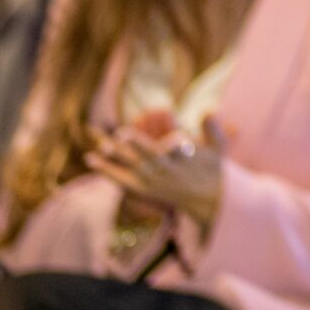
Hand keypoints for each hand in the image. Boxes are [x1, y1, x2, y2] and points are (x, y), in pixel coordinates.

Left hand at [89, 116, 228, 231]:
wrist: (206, 199)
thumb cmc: (211, 168)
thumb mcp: (218, 147)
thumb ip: (212, 128)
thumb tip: (208, 110)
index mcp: (188, 159)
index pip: (179, 146)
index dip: (172, 136)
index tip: (166, 122)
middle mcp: (170, 170)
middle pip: (152, 157)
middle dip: (138, 146)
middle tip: (122, 134)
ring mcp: (155, 181)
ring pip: (133, 168)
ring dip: (117, 158)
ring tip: (101, 147)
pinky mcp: (144, 189)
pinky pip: (121, 180)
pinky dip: (106, 170)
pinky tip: (91, 159)